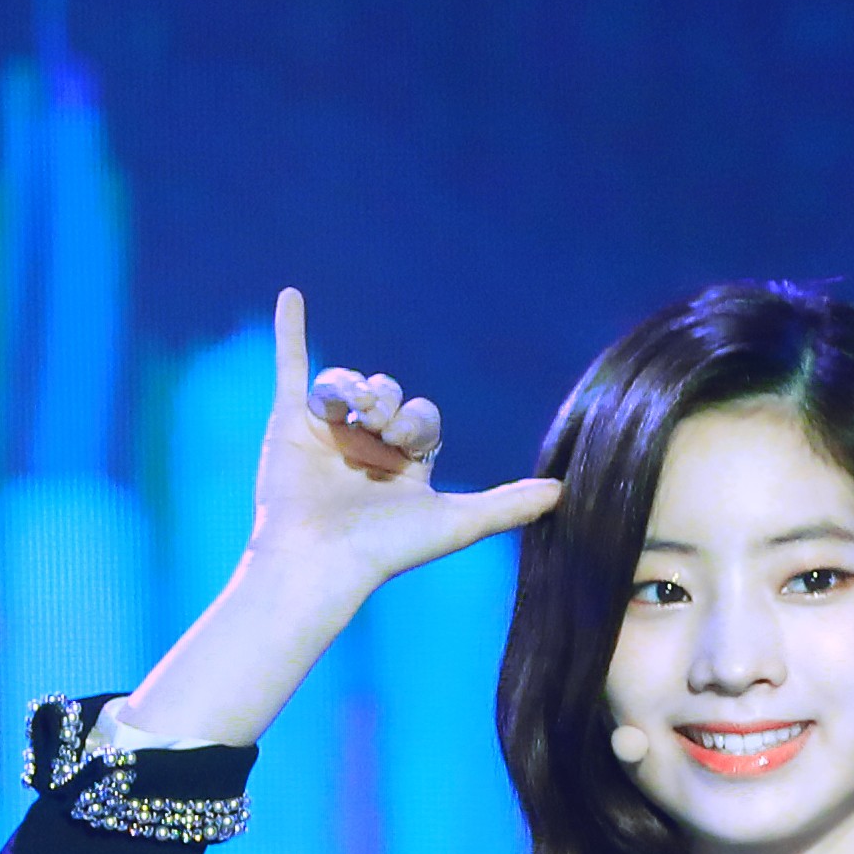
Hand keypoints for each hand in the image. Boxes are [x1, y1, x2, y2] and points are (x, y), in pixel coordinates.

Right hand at [114, 295, 561, 747]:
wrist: (322, 557)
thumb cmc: (387, 548)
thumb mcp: (457, 522)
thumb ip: (507, 505)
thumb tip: (564, 492)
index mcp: (405, 465)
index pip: (422, 415)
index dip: (417, 418)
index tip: (404, 445)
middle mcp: (367, 448)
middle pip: (388, 391)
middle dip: (386, 401)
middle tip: (377, 428)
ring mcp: (327, 433)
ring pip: (348, 382)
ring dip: (351, 388)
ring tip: (348, 411)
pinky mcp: (289, 424)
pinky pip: (292, 368)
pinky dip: (290, 333)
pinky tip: (291, 296)